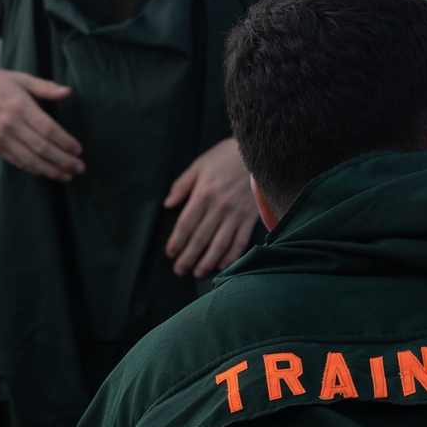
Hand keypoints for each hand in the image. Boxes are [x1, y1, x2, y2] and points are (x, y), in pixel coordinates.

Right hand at [0, 66, 83, 180]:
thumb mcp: (19, 78)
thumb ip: (44, 87)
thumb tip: (68, 91)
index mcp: (18, 105)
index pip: (47, 129)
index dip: (65, 142)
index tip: (79, 149)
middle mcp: (9, 124)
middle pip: (42, 148)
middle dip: (63, 161)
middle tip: (80, 168)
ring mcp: (1, 138)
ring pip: (31, 160)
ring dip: (52, 171)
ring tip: (68, 176)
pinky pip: (19, 163)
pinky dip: (35, 170)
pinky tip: (49, 173)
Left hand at [163, 138, 258, 277]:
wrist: (258, 152)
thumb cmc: (225, 157)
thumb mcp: (199, 165)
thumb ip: (182, 185)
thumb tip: (168, 204)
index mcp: (203, 193)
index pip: (186, 224)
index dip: (177, 241)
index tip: (170, 254)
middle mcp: (219, 207)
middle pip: (200, 238)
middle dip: (188, 257)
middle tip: (179, 270)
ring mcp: (235, 214)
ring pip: (219, 245)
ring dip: (207, 262)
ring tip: (197, 273)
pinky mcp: (249, 218)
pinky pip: (239, 242)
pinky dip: (230, 257)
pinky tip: (221, 266)